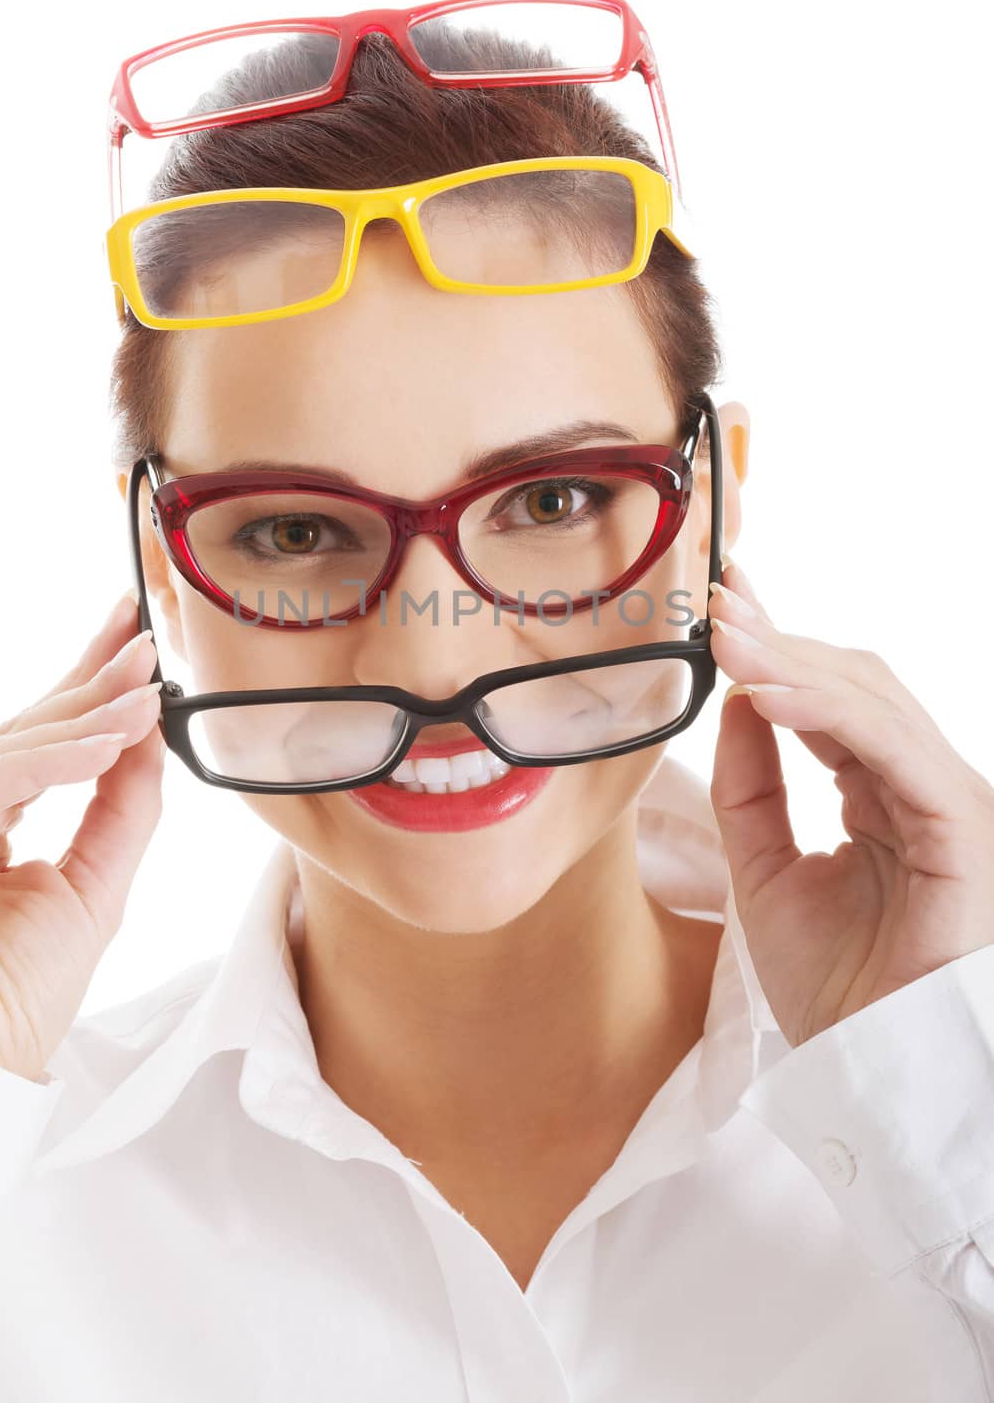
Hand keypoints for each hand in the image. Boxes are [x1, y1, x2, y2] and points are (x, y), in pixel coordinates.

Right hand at [0, 594, 163, 1082]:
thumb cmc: (16, 1001)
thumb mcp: (94, 890)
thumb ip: (121, 812)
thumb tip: (148, 738)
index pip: (44, 740)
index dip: (89, 685)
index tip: (136, 637)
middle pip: (27, 729)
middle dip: (91, 681)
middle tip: (147, 639)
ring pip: (9, 750)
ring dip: (84, 717)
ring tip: (146, 691)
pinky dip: (48, 762)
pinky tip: (105, 742)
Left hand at [707, 558, 993, 1049]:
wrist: (872, 1076)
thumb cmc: (834, 990)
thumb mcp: (765, 872)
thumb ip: (751, 788)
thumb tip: (733, 699)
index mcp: (881, 793)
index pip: (829, 698)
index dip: (775, 645)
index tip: (721, 601)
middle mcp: (920, 785)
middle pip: (852, 683)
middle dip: (779, 638)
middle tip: (717, 601)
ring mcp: (947, 802)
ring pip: (873, 702)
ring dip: (792, 663)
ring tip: (726, 639)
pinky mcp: (961, 827)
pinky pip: (894, 749)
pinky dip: (829, 713)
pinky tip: (765, 694)